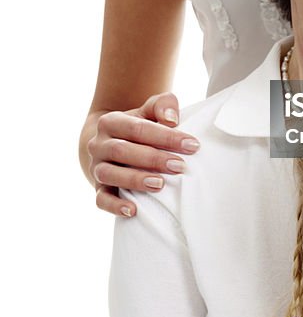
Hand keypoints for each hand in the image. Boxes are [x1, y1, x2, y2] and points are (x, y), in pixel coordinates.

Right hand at [87, 93, 199, 216]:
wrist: (112, 141)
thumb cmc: (139, 126)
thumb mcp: (149, 111)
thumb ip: (162, 106)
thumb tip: (171, 119)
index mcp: (111, 122)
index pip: (138, 128)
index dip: (165, 137)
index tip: (191, 145)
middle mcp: (99, 144)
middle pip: (122, 151)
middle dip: (153, 159)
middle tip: (179, 166)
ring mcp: (96, 167)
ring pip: (109, 174)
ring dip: (135, 180)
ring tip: (159, 185)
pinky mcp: (98, 188)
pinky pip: (100, 199)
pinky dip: (114, 206)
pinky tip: (133, 210)